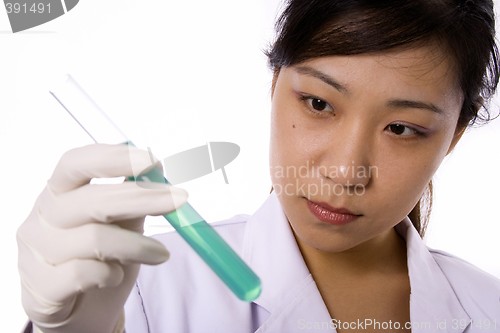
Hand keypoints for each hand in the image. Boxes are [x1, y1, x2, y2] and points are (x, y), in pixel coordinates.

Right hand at [17, 144, 187, 332]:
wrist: (79, 311)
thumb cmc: (100, 258)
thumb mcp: (120, 224)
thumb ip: (133, 198)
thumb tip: (158, 170)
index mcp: (58, 193)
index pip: (75, 164)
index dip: (112, 157)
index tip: (151, 159)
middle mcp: (41, 218)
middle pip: (91, 200)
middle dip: (142, 198)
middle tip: (179, 200)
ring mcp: (36, 253)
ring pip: (95, 239)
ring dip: (138, 246)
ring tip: (160, 254)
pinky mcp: (40, 288)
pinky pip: (85, 273)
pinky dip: (111, 274)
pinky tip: (116, 276)